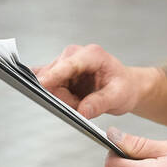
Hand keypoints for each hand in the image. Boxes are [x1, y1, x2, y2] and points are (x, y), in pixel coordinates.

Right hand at [34, 44, 148, 118]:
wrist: (125, 86)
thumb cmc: (123, 86)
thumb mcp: (118, 97)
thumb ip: (99, 103)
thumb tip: (82, 112)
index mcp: (92, 55)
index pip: (69, 65)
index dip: (54, 74)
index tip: (41, 83)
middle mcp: (76, 55)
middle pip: (55, 76)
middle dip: (64, 96)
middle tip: (81, 105)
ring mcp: (66, 63)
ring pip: (51, 84)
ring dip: (63, 98)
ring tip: (82, 101)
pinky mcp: (59, 73)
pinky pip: (48, 85)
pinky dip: (55, 96)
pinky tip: (71, 98)